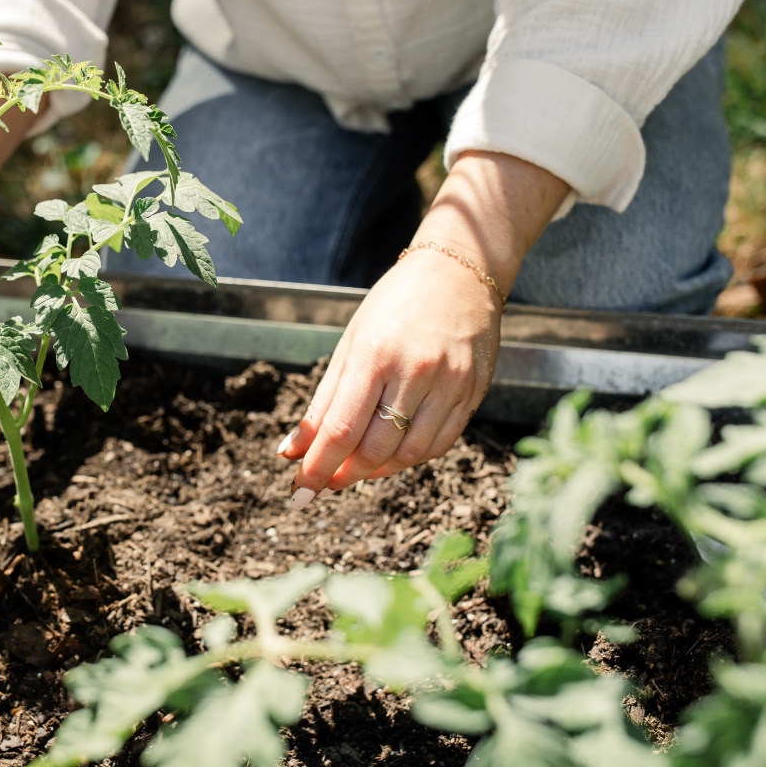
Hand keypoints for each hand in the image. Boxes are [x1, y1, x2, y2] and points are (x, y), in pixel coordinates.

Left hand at [279, 248, 501, 499]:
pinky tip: (392, 452)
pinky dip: (410, 457)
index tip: (298, 493)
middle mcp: (416, 371)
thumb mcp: (350, 343)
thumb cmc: (395, 305)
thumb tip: (291, 452)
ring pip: (410, 454)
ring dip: (376, 470)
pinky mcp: (474, 393)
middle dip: (344, 474)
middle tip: (324, 480)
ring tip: (355, 466)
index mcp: (375, 354)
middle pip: (375, 448)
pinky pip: (439, 444)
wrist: (460, 273)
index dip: (317, 468)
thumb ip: (322, 402)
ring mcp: (451, 384)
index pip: (341, 429)